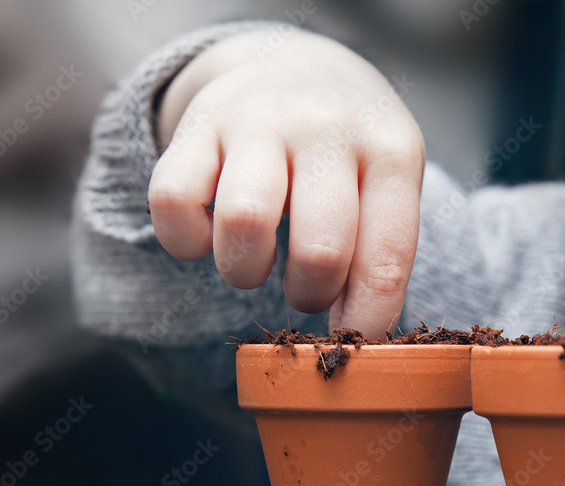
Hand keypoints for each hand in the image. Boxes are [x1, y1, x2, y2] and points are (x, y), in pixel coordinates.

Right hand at [149, 30, 424, 339]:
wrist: (294, 64)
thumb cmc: (349, 153)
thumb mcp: (387, 184)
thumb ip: (380, 252)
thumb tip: (357, 340)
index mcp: (390, 151)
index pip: (386, 259)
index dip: (366, 321)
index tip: (353, 343)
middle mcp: (327, 128)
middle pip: (320, 251)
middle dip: (310, 294)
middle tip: (307, 288)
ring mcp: (259, 120)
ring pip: (244, 224)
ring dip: (245, 272)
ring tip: (256, 262)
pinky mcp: (197, 125)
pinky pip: (173, 202)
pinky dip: (186, 241)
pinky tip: (208, 234)